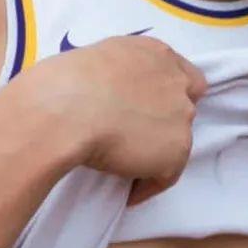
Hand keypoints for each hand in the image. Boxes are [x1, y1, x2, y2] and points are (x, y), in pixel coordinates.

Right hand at [30, 35, 207, 206]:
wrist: (66, 111)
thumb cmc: (63, 83)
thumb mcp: (97, 61)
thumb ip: (118, 74)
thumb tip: (106, 94)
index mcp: (156, 54)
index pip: (184, 76)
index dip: (169, 95)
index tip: (149, 110)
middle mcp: (176, 81)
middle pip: (184, 108)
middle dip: (164, 123)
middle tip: (134, 138)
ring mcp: (181, 117)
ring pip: (176, 142)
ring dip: (155, 153)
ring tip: (126, 168)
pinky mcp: (176, 151)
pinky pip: (166, 176)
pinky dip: (148, 185)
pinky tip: (128, 193)